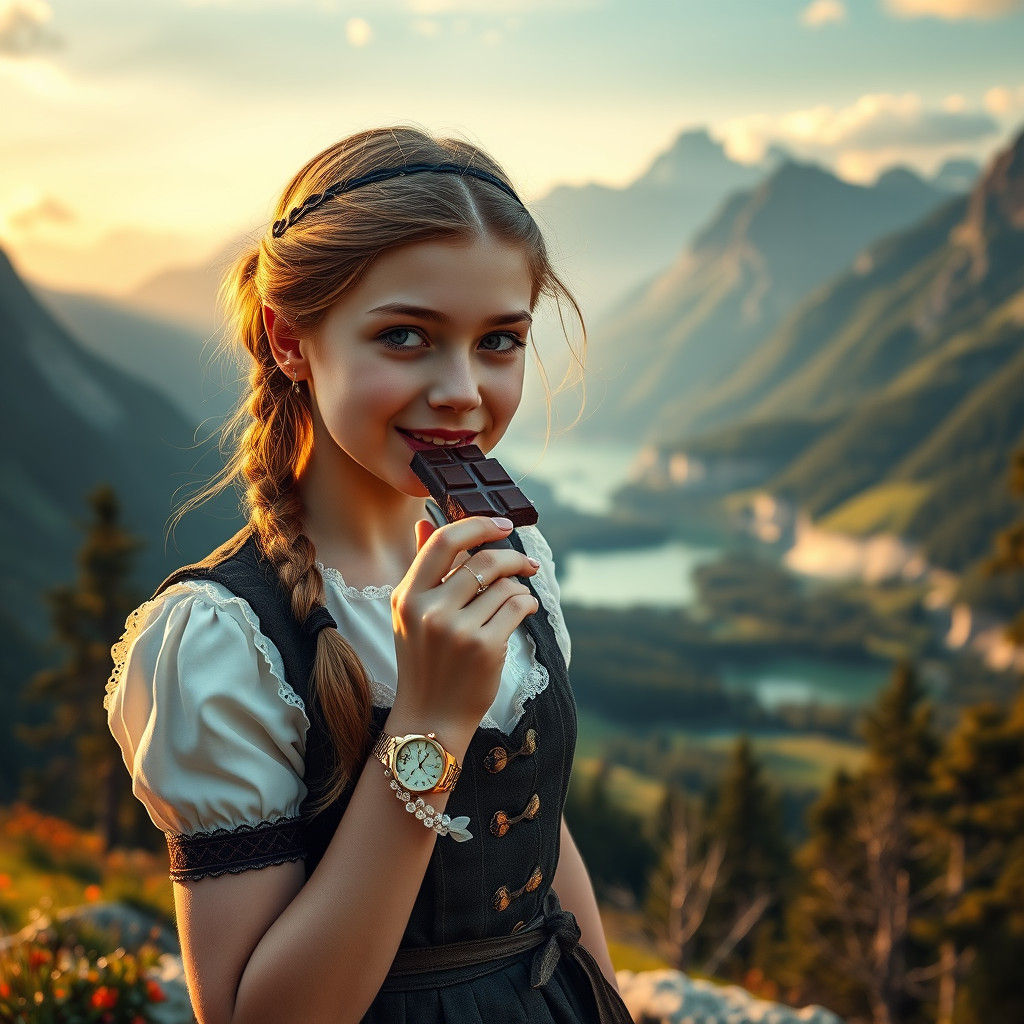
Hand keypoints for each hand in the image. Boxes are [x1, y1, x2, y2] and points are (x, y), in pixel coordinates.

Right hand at [390, 516, 540, 736]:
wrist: (430, 718)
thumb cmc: (425, 662)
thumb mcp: (411, 614)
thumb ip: (422, 568)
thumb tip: (424, 521)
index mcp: (406, 596)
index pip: (444, 541)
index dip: (477, 525)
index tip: (502, 525)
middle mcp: (428, 609)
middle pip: (483, 560)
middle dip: (513, 557)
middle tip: (527, 564)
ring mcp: (457, 629)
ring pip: (505, 585)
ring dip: (520, 588)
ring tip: (518, 600)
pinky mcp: (484, 647)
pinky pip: (519, 606)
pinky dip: (528, 604)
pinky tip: (526, 611)